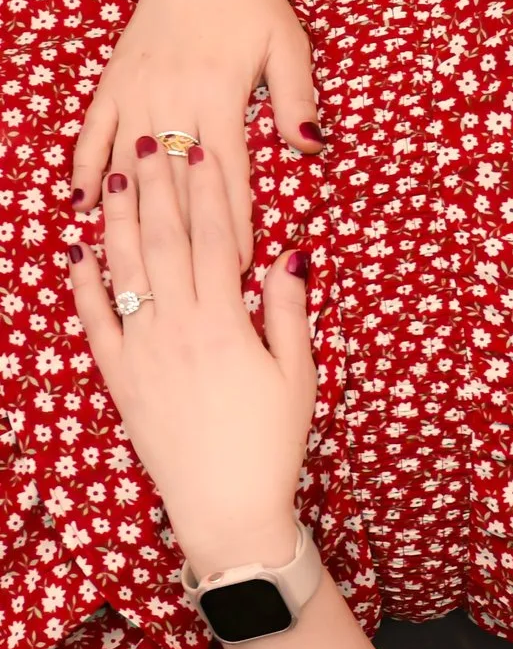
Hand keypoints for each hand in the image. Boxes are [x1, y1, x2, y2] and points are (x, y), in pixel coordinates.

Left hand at [67, 142, 314, 578]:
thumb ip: (287, 313)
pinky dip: (82, 283)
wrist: (226, 505)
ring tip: (121, 179)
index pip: (216, 243)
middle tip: (157, 143)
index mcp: (225, 326)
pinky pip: (93, 320)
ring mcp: (141, 352)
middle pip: (165, 244)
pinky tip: (78, 251)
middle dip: (161, 190)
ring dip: (122, 221)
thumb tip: (289, 256)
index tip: (205, 154)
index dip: (210, 195)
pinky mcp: (117, 377)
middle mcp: (176, 330)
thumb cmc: (272, 443)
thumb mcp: (298, 377)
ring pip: (126, 272)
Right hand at [69, 0, 324, 270]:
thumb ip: (295, 100)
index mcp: (218, 93)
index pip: (228, 175)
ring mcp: (137, 89)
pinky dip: (87, 167)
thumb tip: (311, 147)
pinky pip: (95, 131)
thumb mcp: (289, 47)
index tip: (241, 267)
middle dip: (186, 233)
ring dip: (133, 211)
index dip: (235, 224)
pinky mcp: (115, 82)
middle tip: (192, 282)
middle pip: (176, 179)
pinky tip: (81, 203)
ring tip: (134, 258)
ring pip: (131, 161)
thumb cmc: (254, 6)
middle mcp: (171, 95)